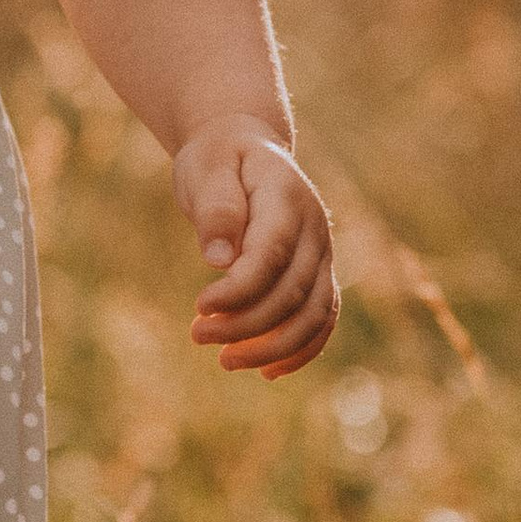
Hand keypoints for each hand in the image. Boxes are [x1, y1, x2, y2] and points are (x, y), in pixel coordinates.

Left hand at [176, 120, 338, 378]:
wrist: (246, 149)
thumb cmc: (219, 159)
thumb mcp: (206, 167)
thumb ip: (215, 208)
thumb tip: (218, 260)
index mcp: (287, 197)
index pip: (271, 254)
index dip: (239, 290)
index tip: (200, 308)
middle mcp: (315, 229)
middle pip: (293, 292)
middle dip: (247, 324)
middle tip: (198, 335)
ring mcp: (322, 254)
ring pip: (314, 315)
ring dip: (273, 347)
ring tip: (226, 360)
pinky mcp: (318, 275)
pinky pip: (322, 321)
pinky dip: (301, 351)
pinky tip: (267, 372)